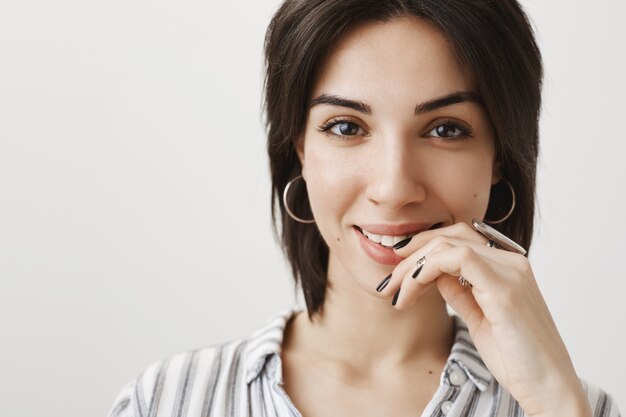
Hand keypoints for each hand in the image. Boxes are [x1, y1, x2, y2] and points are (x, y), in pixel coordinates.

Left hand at [379, 221, 589, 415]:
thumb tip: (433, 275)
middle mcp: (511, 262)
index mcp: (507, 267)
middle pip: (450, 235)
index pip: (458, 239)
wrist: (548, 388)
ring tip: (395, 292)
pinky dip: (427, 269)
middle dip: (411, 255)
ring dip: (413, 266)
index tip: (398, 271)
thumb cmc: (517, 359)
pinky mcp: (504, 288)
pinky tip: (412, 289)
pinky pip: (457, 258)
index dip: (422, 249)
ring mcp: (510, 271)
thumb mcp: (479, 318)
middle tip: (388, 283)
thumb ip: (460, 292)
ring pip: (448, 244)